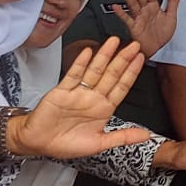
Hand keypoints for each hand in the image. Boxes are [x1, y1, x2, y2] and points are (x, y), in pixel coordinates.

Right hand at [9, 39, 153, 158]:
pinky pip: (73, 75)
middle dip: (123, 59)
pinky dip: (80, 63)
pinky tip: (88, 52)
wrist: (38, 143)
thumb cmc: (66, 144)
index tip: (141, 59)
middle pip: (111, 75)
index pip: (121, 87)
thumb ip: (123, 137)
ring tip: (114, 41)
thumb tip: (147, 136)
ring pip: (94, 71)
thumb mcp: (99, 144)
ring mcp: (78, 92)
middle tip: (135, 44)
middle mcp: (93, 97)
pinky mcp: (61, 91)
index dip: (131, 73)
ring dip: (104, 56)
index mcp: (104, 108)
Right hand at [114, 0, 181, 57]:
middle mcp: (145, 11)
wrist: (157, 50)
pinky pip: (127, 19)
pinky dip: (121, 13)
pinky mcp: (134, 27)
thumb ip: (173, 2)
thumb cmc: (161, 34)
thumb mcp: (171, 16)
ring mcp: (138, 18)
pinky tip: (116, 6)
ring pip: (132, 4)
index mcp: (153, 7)